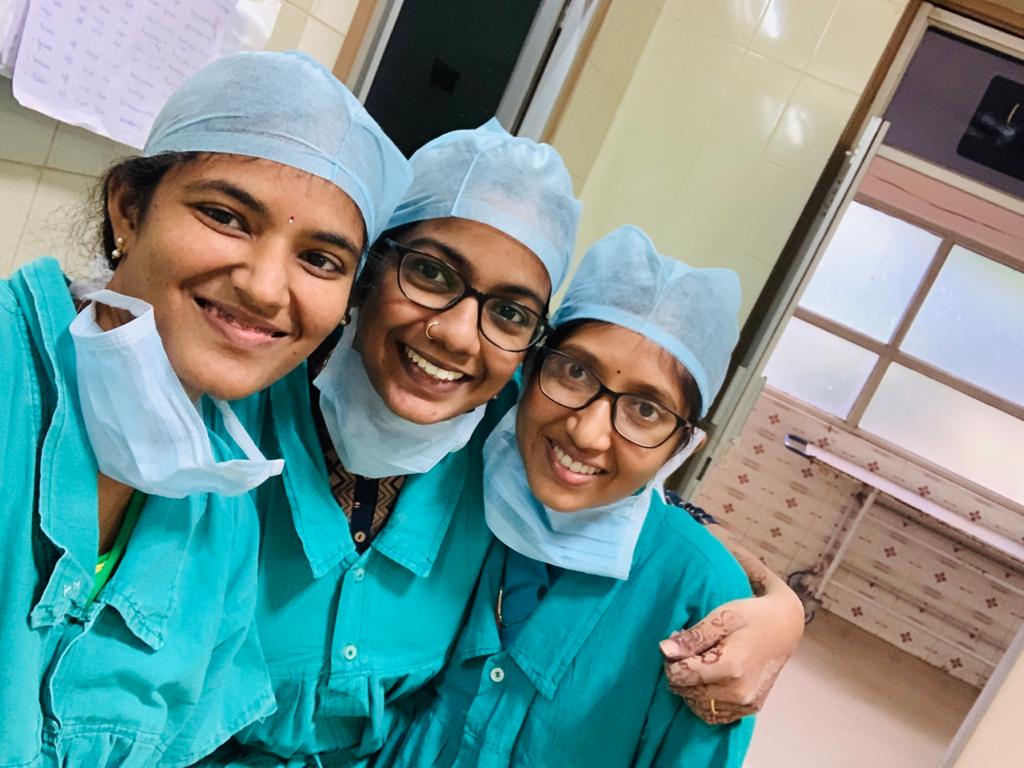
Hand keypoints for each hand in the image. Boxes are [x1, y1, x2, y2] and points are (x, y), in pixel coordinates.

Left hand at [659, 534, 804, 723]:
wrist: (785, 626)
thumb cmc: (751, 616)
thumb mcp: (722, 617)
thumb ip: (693, 637)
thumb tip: (664, 650)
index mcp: (731, 667)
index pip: (682, 676)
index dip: (671, 661)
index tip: (677, 644)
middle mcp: (739, 692)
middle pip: (688, 692)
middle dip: (680, 673)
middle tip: (686, 651)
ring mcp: (746, 704)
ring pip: (698, 705)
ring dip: (690, 688)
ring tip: (698, 664)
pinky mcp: (750, 709)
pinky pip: (715, 714)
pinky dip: (704, 700)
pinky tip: (707, 681)